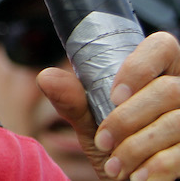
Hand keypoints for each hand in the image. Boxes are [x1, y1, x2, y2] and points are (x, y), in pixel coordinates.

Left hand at [38, 31, 179, 180]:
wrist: (130, 180)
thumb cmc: (116, 145)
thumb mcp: (91, 122)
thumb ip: (73, 100)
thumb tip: (46, 77)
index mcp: (160, 73)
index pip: (161, 47)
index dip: (140, 67)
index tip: (114, 95)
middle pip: (167, 90)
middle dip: (127, 119)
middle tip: (103, 141)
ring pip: (175, 122)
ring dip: (136, 148)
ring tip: (114, 165)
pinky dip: (156, 168)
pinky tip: (137, 177)